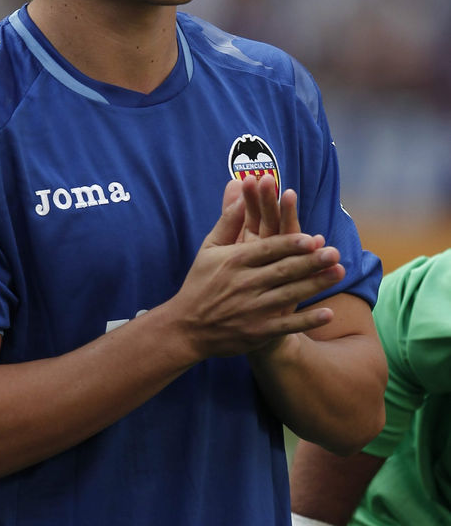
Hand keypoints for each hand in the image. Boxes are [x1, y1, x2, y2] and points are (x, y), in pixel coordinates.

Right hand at [170, 182, 342, 359]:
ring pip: (289, 295)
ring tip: (339, 273)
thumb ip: (228, 222)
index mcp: (233, 262)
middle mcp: (244, 284)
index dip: (290, 244)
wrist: (187, 328)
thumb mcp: (209, 249)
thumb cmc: (200, 283)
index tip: (312, 237)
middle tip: (334, 252)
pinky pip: (286, 326)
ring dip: (316, 285)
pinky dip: (307, 320)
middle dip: (310, 262)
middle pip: (283, 271)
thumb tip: (240, 192)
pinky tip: (328, 314)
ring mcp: (251, 310)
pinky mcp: (257, 332)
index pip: (267, 250)